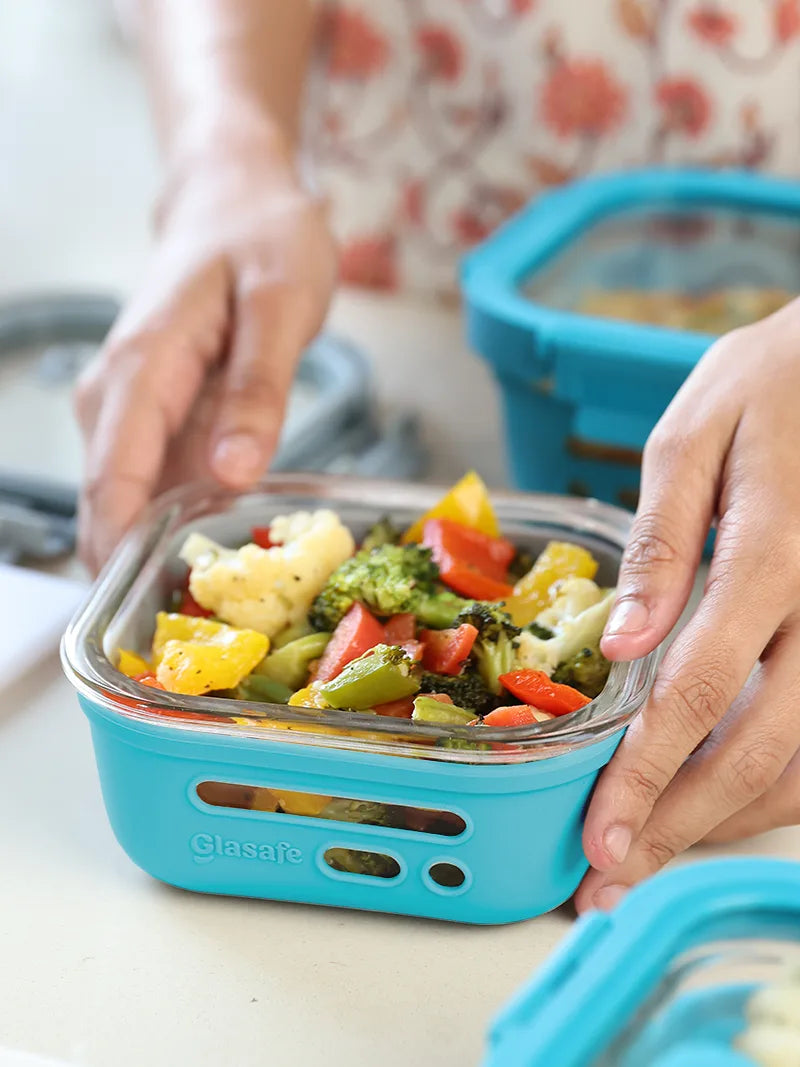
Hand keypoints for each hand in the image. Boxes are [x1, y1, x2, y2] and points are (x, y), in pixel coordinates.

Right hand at [75, 128, 336, 572]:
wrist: (237, 199)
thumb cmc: (261, 238)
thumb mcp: (279, 304)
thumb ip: (257, 388)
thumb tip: (229, 472)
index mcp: (143, 368)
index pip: (113, 477)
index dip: (122, 550)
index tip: (143, 616)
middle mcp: (119, 396)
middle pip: (109, 502)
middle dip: (139, 570)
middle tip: (196, 635)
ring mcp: (133, 410)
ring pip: (129, 500)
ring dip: (160, 554)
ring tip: (215, 612)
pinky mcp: (156, 419)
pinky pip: (156, 484)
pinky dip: (178, 524)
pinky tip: (218, 557)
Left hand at [575, 299, 799, 912]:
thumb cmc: (767, 386)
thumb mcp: (692, 436)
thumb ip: (661, 543)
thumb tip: (626, 644)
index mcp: (770, 552)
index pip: (703, 687)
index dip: (647, 772)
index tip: (598, 834)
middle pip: (762, 749)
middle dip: (681, 825)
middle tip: (611, 880)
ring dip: (727, 823)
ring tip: (652, 860)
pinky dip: (771, 787)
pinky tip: (714, 805)